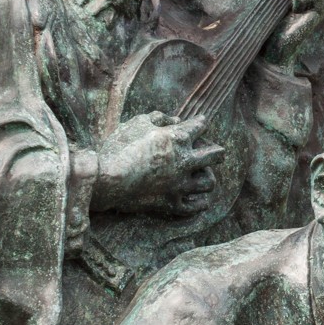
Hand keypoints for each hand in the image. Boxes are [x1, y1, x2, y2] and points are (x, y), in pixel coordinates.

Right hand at [93, 111, 224, 216]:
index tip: (201, 122)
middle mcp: (184, 161)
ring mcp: (179, 185)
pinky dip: (200, 202)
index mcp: (177, 138)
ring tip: (204, 176)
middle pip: (215, 155)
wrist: (106, 181)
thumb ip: (158, 118)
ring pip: (209, 182)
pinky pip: (196, 206)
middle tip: (215, 151)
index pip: (199, 126)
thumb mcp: (136, 123)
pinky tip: (200, 199)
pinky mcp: (171, 204)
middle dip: (217, 151)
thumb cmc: (119, 148)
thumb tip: (174, 119)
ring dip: (208, 177)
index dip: (201, 122)